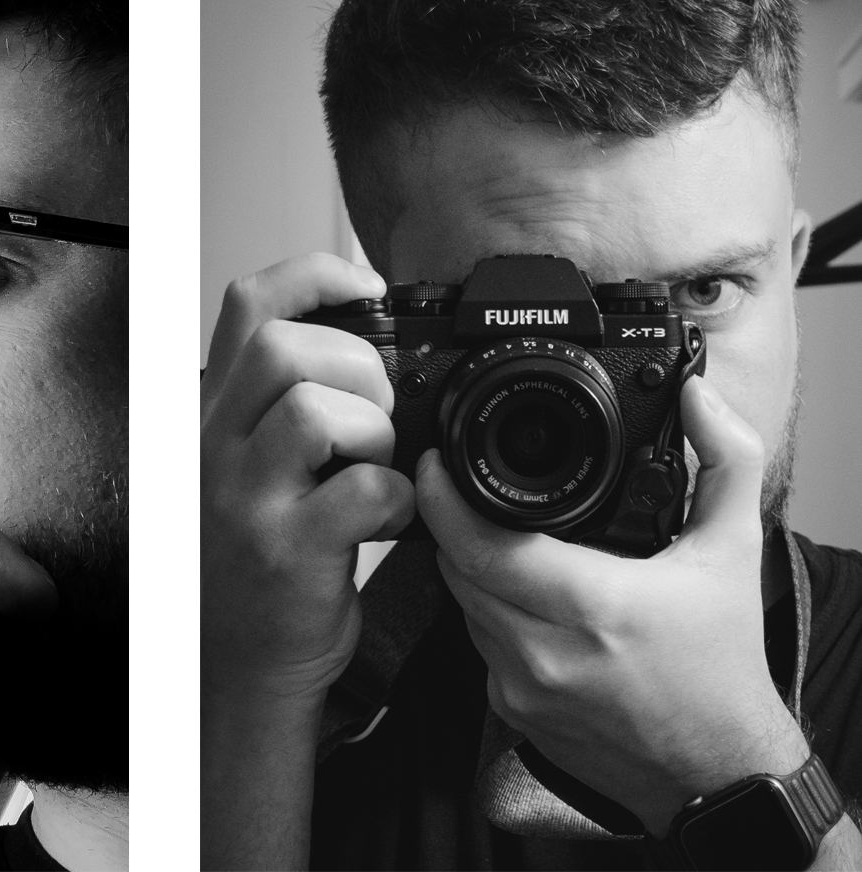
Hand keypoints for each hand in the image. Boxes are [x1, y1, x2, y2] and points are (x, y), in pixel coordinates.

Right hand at [201, 253, 414, 704]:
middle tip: (378, 411)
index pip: (248, 304)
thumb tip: (375, 349)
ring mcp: (246, 497)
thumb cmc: (257, 556)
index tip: (368, 287)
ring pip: (314, 409)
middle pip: (281, 345)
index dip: (315, 275)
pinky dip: (395, 498)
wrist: (239, 659)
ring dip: (375, 429)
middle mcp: (217, 445)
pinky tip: (386, 519)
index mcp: (217, 412)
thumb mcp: (250, 463)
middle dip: (357, 363)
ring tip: (378, 464)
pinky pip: (360, 490)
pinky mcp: (286, 550)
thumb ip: (287, 404)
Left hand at [418, 375, 807, 836]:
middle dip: (452, 526)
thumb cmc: (723, 664)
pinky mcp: (510, 713)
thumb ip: (724, 460)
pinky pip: (476, 644)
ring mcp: (520, 687)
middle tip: (457, 490)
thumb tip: (699, 397)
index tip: (436, 463)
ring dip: (468, 569)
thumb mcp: (734, 551)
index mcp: (593, 605)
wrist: (718, 772)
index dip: (445, 499)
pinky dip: (486, 614)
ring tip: (495, 539)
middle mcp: (545, 651)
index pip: (481, 545)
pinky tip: (517, 598)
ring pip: (461, 606)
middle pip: (457, 569)